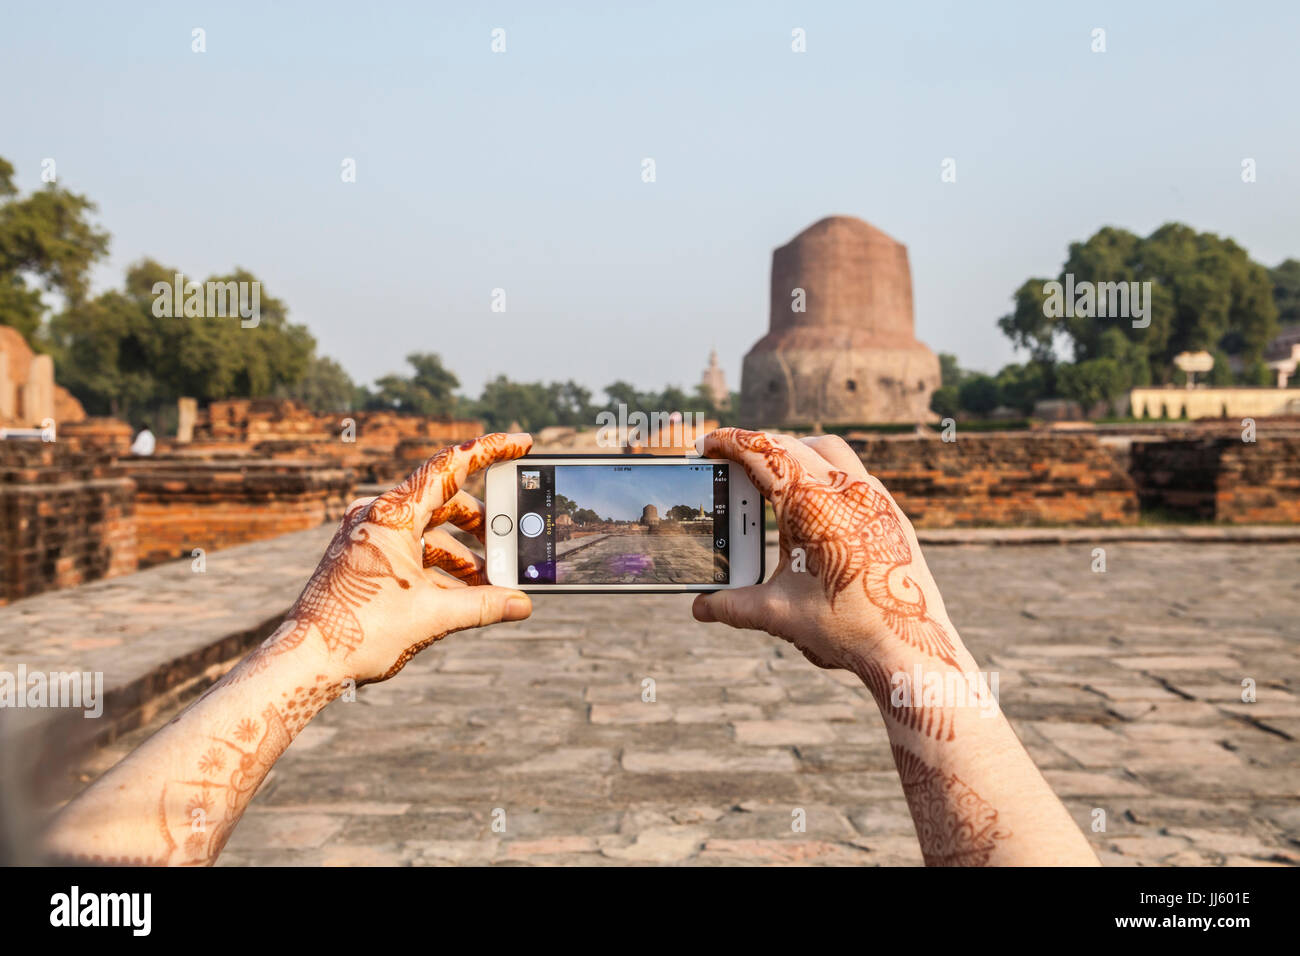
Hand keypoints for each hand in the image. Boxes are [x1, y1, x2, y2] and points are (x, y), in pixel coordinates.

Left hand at [243, 432, 534, 684]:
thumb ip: (483, 605)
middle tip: (511, 540)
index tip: (523, 443)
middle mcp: (378, 516)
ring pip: (430, 531)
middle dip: (482, 524)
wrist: (306, 661)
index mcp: (392, 515)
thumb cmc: (360, 631)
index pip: (450, 466)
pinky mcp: (365, 556)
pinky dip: (440, 567)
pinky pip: (413, 550)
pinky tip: (462, 594)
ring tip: (490, 583)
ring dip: (463, 553)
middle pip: (445, 501)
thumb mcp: (432, 616)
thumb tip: (522, 604)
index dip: (491, 450)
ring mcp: (369, 536)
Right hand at [692, 428, 964, 673]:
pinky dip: (824, 471)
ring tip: (770, 474)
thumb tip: (701, 608)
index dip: (728, 444)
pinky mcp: (891, 513)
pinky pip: (853, 473)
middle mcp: (845, 490)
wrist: (910, 650)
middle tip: (728, 460)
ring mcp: (874, 498)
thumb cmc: (847, 628)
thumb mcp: (778, 614)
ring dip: (794, 451)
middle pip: (791, 445)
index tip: (706, 444)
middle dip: (756, 447)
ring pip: (827, 450)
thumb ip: (733, 606)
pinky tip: (813, 503)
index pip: (762, 455)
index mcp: (811, 503)